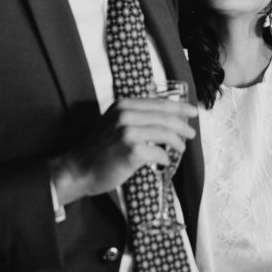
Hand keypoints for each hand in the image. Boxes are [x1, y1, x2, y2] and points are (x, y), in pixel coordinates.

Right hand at [49, 97, 197, 204]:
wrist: (79, 168)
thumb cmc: (99, 149)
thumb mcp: (114, 122)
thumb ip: (135, 116)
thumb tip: (166, 117)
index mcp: (123, 105)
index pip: (158, 102)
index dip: (179, 106)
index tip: (192, 111)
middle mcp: (125, 115)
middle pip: (165, 116)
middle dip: (182, 125)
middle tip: (191, 133)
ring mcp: (128, 132)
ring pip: (165, 133)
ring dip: (177, 141)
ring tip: (181, 147)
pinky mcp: (131, 150)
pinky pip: (158, 152)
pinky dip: (164, 157)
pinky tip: (164, 160)